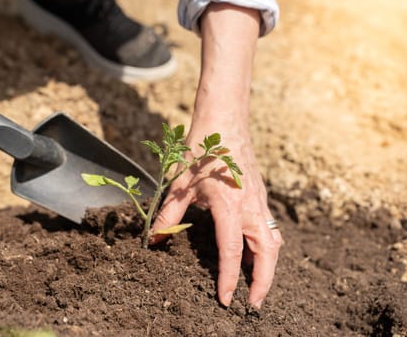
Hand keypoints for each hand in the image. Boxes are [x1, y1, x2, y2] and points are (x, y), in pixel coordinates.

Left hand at [151, 132, 281, 307]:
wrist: (225, 121)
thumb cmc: (201, 150)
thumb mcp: (179, 184)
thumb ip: (168, 215)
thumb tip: (153, 240)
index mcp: (229, 206)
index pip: (232, 251)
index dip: (228, 279)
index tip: (225, 300)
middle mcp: (250, 207)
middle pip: (267, 253)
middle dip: (263, 282)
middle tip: (253, 304)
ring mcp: (260, 201)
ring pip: (273, 242)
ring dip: (268, 266)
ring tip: (256, 284)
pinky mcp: (261, 196)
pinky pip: (271, 227)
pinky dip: (267, 247)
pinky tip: (256, 252)